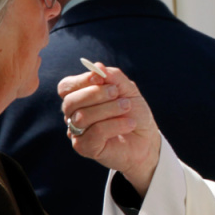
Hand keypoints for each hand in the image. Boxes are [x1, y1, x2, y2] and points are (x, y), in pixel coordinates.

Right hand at [58, 64, 161, 193]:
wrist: (147, 140)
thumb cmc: (134, 113)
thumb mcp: (128, 90)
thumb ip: (113, 77)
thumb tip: (97, 66)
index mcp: (80, 98)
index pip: (66, 87)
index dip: (81, 80)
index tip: (101, 78)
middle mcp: (73, 115)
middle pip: (70, 101)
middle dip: (95, 94)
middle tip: (117, 93)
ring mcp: (77, 133)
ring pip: (82, 117)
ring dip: (109, 109)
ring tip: (127, 107)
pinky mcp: (86, 148)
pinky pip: (95, 133)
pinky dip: (115, 125)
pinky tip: (129, 124)